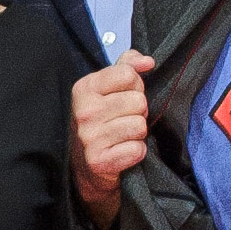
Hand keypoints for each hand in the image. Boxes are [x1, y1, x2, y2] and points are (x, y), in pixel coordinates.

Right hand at [69, 53, 154, 224]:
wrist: (85, 167)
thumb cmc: (100, 123)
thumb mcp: (106, 89)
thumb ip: (126, 67)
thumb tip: (147, 61)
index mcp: (84, 88)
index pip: (128, 74)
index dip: (135, 86)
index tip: (124, 97)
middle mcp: (83, 112)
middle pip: (138, 101)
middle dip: (138, 112)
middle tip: (124, 121)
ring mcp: (89, 138)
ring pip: (139, 125)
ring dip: (137, 133)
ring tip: (122, 137)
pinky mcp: (99, 161)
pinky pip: (137, 149)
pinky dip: (136, 153)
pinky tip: (122, 152)